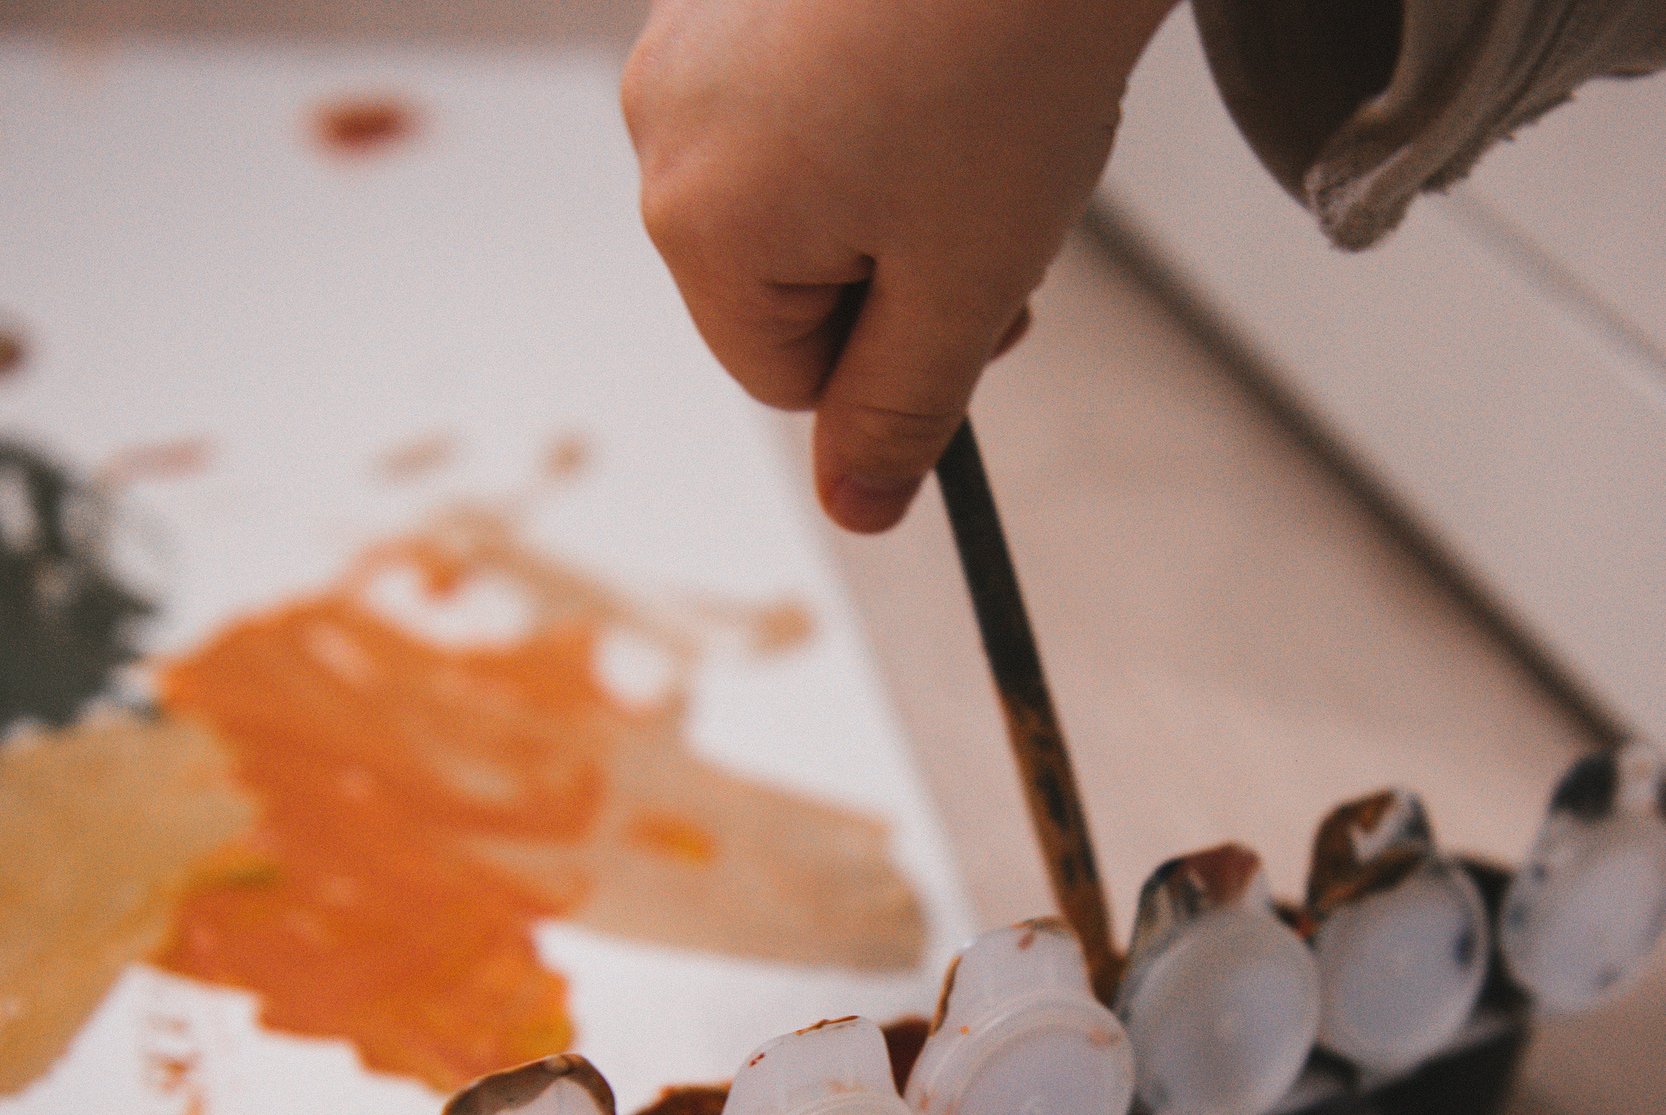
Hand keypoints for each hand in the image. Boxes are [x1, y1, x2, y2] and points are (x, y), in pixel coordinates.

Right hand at [622, 0, 1177, 531]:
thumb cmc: (1003, 68)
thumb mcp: (965, 287)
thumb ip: (902, 412)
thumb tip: (859, 516)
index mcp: (694, 219)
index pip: (786, 372)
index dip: (896, 357)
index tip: (983, 300)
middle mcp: (662, 122)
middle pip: (783, 276)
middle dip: (897, 266)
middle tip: (999, 209)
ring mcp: (692, 35)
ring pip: (803, 183)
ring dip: (899, 185)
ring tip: (983, 115)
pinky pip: (804, 92)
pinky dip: (885, 98)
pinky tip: (952, 56)